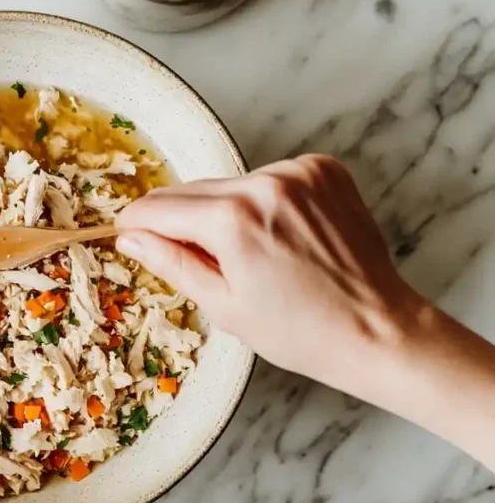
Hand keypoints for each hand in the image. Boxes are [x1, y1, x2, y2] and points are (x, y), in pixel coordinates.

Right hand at [115, 154, 424, 397]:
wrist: (376, 329)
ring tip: (241, 254)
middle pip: (192, 190)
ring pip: (230, 184)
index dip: (136, 223)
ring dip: (220, 210)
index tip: (125, 233)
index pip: (159, 208)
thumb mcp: (222, 304)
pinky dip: (259, 201)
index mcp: (233, 219)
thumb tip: (130, 238)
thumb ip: (171, 262)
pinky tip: (274, 235)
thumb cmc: (300, 331)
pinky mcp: (324, 170)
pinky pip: (268, 179)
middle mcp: (264, 183)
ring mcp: (299, 172)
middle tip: (181, 254)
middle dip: (177, 219)